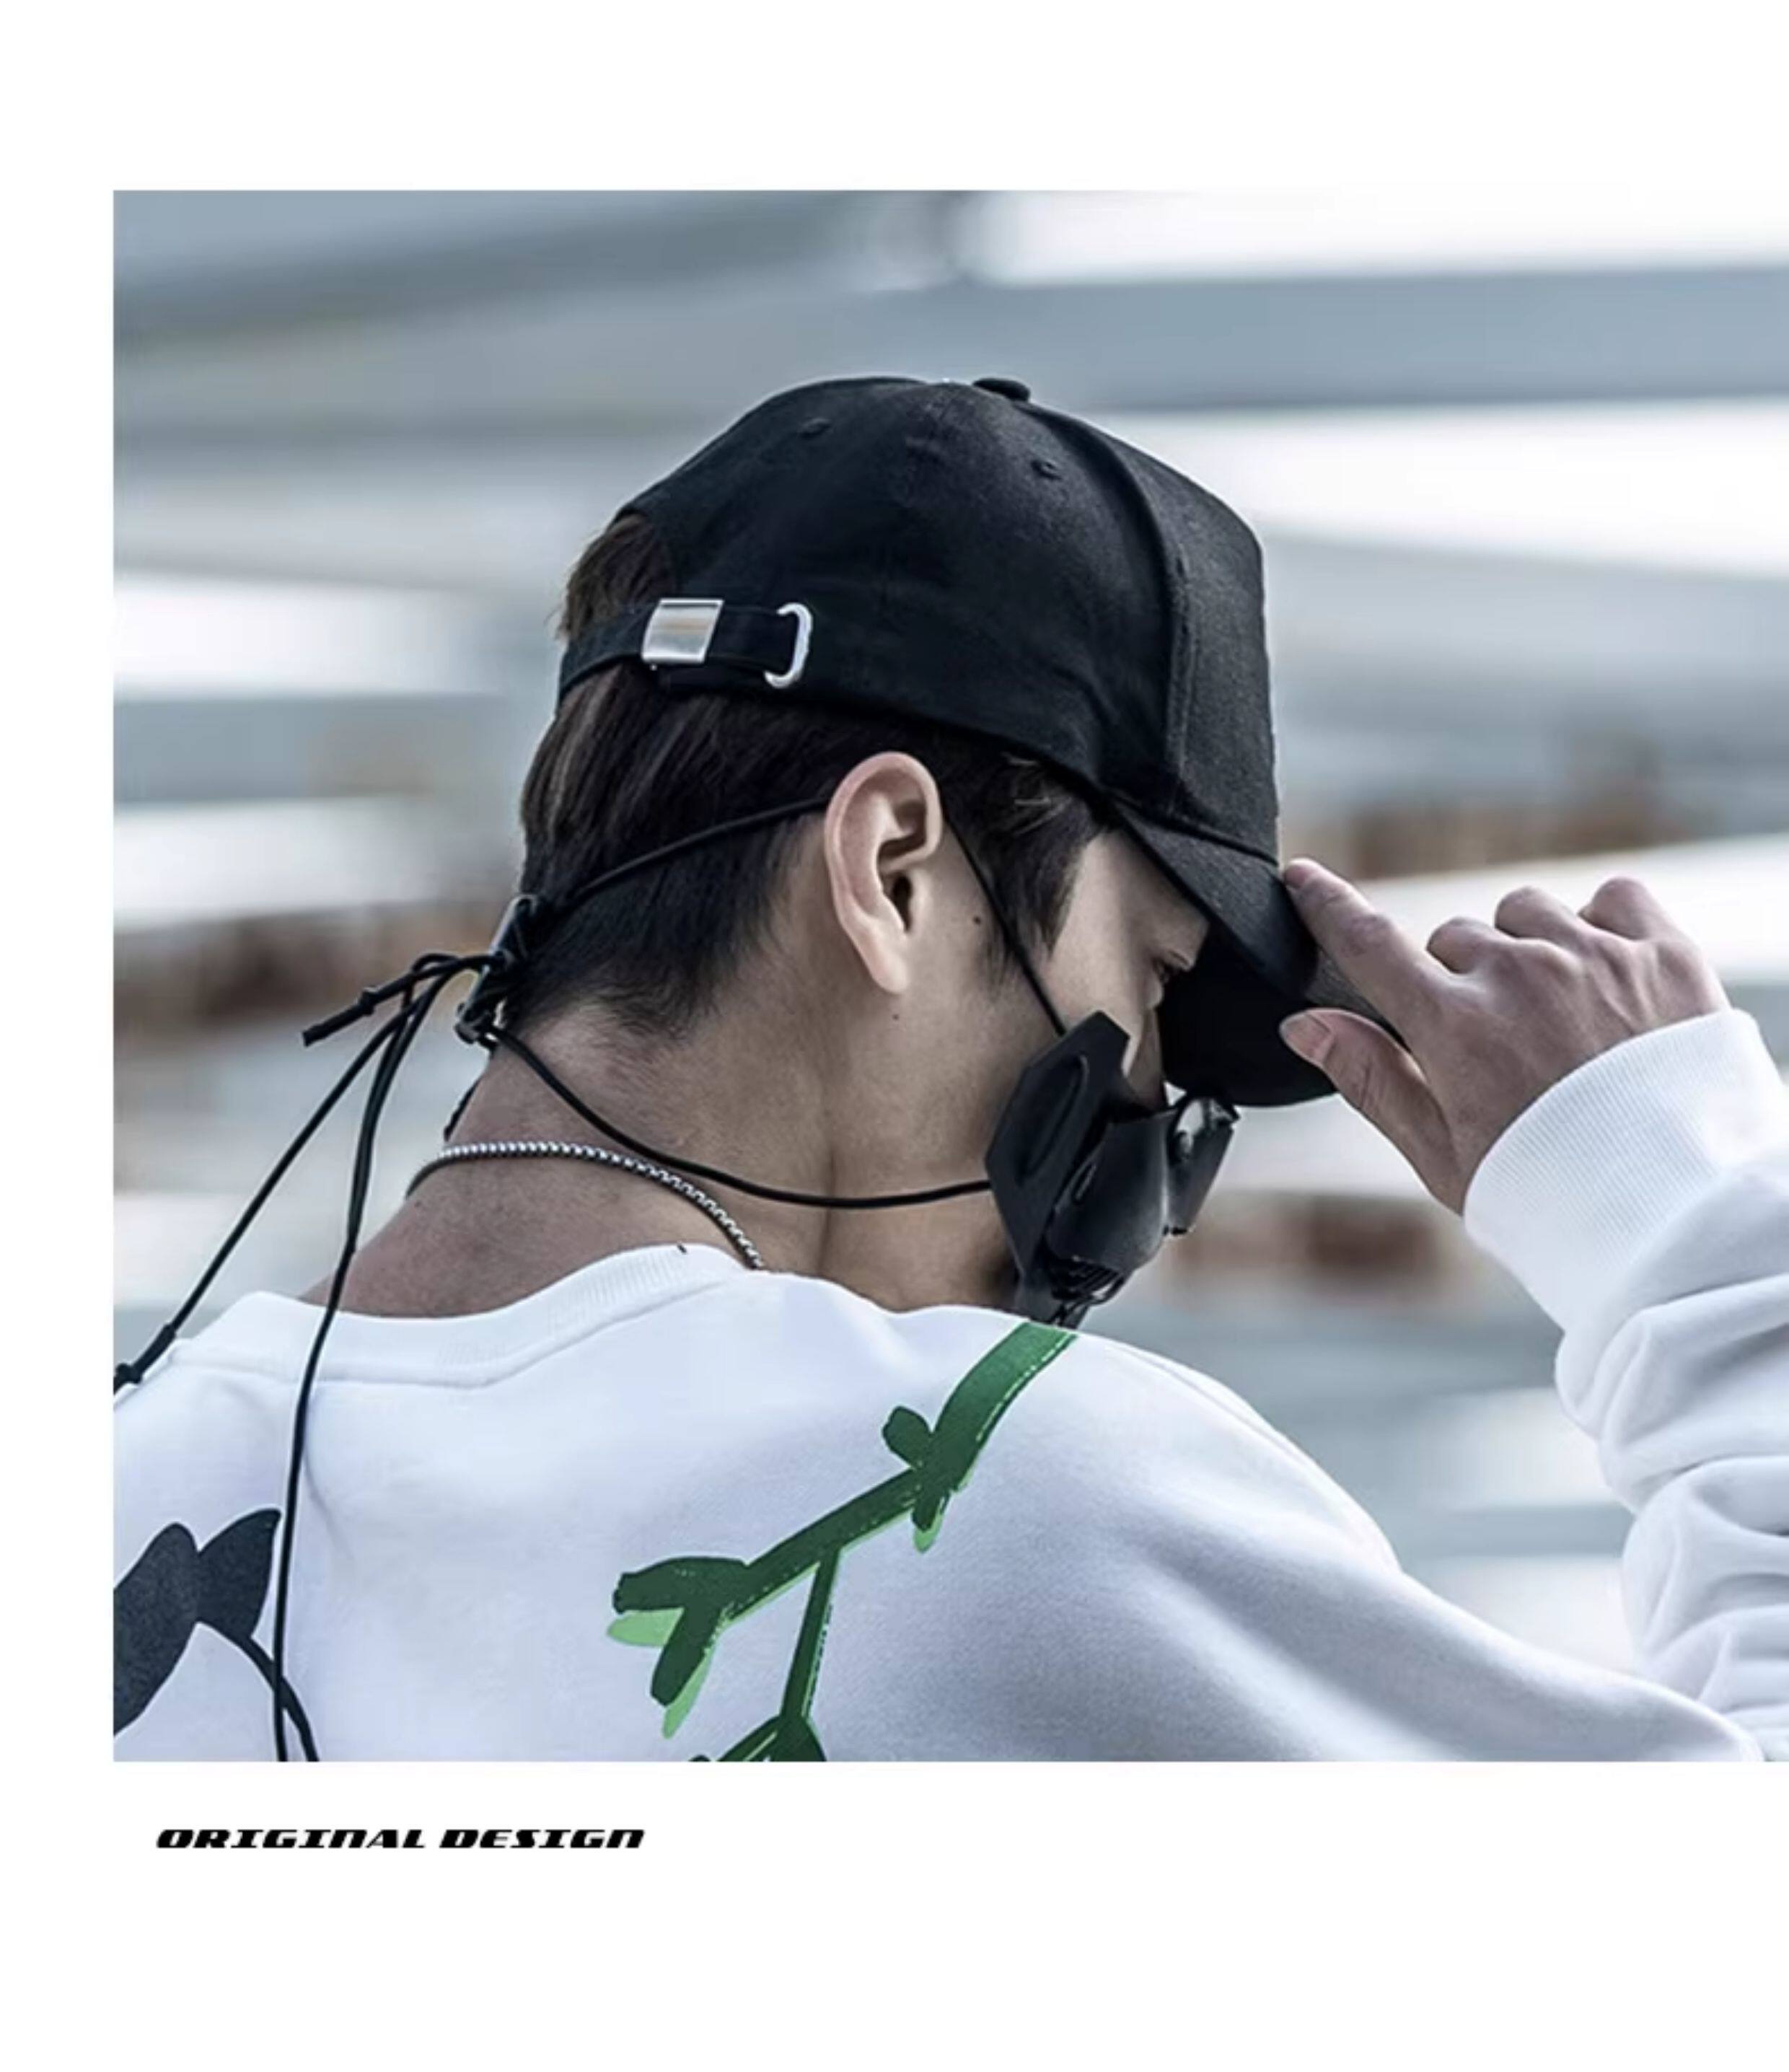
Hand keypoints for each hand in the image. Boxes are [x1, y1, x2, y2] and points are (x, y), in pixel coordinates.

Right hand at [1278, 862, 1728, 1212]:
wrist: (1681, 1214)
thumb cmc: (1553, 1194)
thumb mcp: (1442, 1155)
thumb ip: (1371, 1078)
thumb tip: (1303, 1025)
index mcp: (1454, 1028)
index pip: (1367, 944)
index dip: (1326, 905)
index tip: (1302, 877)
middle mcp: (1518, 977)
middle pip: (1454, 940)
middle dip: (1458, 980)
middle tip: (1496, 1048)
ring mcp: (1594, 956)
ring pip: (1524, 914)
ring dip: (1526, 951)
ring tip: (1556, 1018)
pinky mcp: (1662, 952)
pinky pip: (1611, 898)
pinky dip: (1599, 928)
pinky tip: (1606, 979)